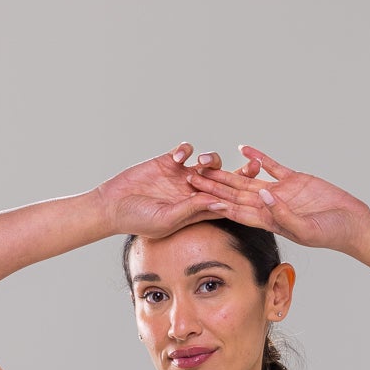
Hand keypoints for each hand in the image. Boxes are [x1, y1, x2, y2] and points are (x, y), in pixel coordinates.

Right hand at [92, 144, 253, 239]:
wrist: (113, 205)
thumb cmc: (138, 220)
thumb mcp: (167, 219)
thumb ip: (192, 210)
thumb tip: (220, 203)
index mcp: (195, 211)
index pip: (224, 203)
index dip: (241, 198)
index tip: (257, 192)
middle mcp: (192, 193)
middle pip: (223, 181)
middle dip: (239, 173)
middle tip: (254, 165)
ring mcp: (181, 176)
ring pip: (207, 164)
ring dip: (209, 161)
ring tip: (201, 163)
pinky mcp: (168, 161)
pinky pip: (186, 150)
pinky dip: (185, 150)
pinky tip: (179, 156)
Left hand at [184, 145, 369, 250]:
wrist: (351, 224)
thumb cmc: (330, 233)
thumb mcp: (305, 228)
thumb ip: (283, 213)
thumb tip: (263, 195)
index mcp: (269, 221)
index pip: (237, 211)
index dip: (217, 204)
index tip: (197, 198)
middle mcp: (270, 207)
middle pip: (235, 194)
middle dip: (213, 186)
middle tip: (190, 177)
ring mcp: (281, 192)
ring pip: (248, 180)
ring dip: (228, 172)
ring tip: (208, 163)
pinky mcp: (294, 180)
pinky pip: (271, 166)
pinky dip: (257, 158)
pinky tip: (241, 150)